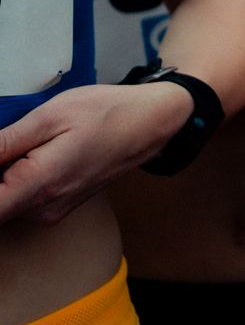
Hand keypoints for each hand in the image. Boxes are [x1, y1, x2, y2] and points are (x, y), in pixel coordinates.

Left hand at [0, 82, 192, 225]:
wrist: (150, 124)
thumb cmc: (106, 113)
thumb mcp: (51, 115)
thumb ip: (6, 140)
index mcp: (39, 185)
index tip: (0, 154)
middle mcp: (43, 209)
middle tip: (14, 140)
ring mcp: (52, 212)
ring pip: (7, 201)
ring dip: (5, 174)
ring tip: (28, 140)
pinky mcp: (58, 208)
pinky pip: (23, 199)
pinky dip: (19, 177)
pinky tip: (38, 150)